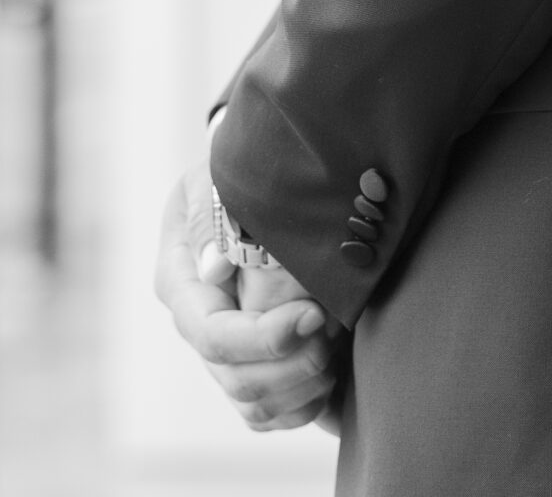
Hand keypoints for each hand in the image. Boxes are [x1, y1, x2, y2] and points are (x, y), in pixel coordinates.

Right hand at [155, 157, 339, 433]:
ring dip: (300, 390)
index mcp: (181, 281)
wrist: (253, 180)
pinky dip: (301, 408)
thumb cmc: (236, 171)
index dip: (264, 337)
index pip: (211, 333)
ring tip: (337, 357)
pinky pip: (268, 413)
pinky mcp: (249, 363)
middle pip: (234, 378)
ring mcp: (222, 350)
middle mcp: (198, 323)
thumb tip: (213, 269)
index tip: (315, 314)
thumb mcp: (217, 175)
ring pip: (253, 405)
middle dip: (290, 366)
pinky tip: (332, 382)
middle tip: (336, 334)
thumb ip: (213, 215)